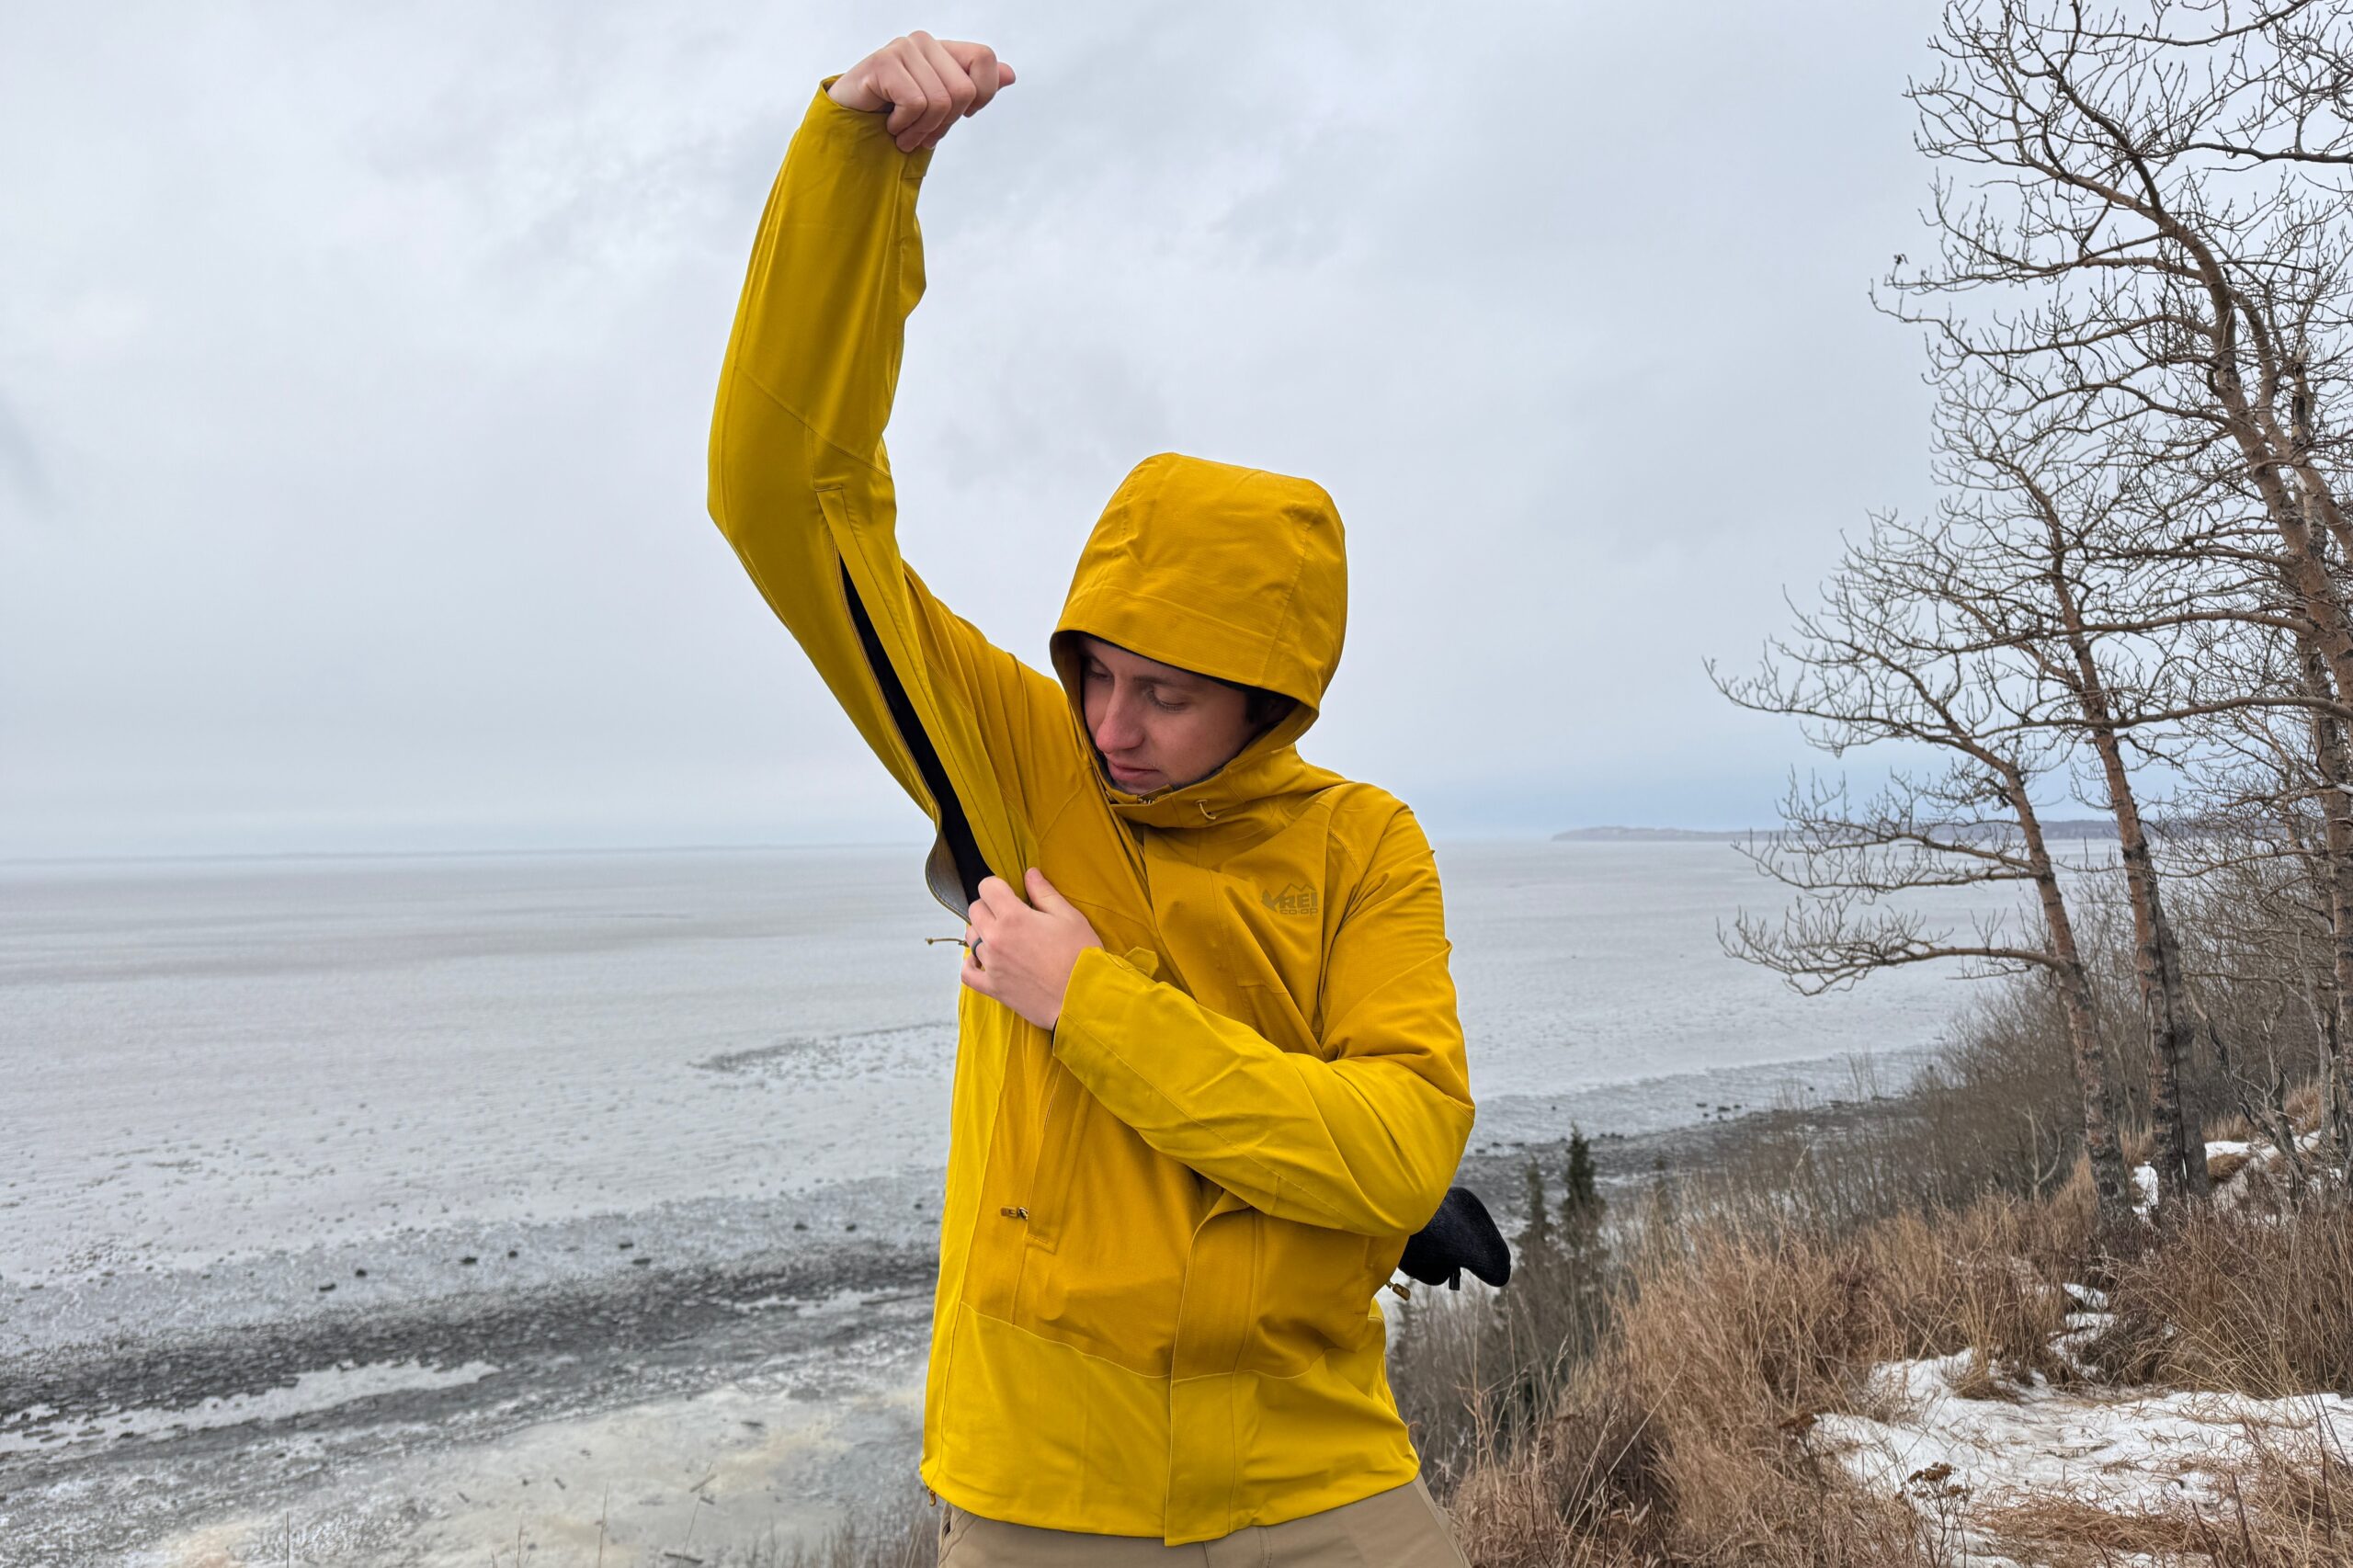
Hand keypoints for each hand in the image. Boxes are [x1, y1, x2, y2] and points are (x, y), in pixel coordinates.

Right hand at [828, 32, 1014, 151]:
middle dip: (945, 124)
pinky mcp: (884, 62)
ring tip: (905, 133)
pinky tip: (890, 124)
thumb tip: (1010, 75)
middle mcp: (925, 42)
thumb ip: (975, 88)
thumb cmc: (896, 114)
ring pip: (940, 102)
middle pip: (965, 91)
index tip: (961, 114)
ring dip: (922, 130)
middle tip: (923, 134)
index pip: (985, 59)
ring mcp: (903, 48)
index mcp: (944, 50)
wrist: (852, 125)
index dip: (982, 94)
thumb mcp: (942, 106)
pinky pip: (915, 104)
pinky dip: (904, 126)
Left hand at [961, 869, 1101, 1029]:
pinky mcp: (993, 988)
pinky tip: (983, 960)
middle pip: (975, 910)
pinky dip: (971, 964)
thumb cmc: (1081, 956)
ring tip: (1003, 937)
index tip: (1009, 892)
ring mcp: (992, 965)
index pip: (988, 888)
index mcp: (1014, 917)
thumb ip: (1044, 893)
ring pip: (971, 938)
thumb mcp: (1069, 917)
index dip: (998, 886)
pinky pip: (968, 973)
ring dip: (983, 933)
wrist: (1084, 999)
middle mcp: (996, 939)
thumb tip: (1029, 873)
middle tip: (1010, 915)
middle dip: (990, 907)